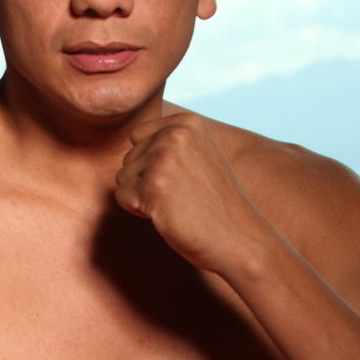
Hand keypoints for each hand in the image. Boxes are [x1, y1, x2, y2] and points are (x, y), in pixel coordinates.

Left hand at [114, 112, 260, 273]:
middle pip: (128, 158)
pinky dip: (139, 211)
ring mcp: (163, 159)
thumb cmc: (215, 202)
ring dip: (143, 196)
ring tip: (176, 203)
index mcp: (187, 122)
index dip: (151, 162)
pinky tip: (168, 214)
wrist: (238, 236)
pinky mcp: (153, 186)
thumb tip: (133, 135)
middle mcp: (175, 134)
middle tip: (181, 195)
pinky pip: (122, 196)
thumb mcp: (200, 154)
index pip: (138, 136)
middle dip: (146, 181)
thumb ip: (171, 139)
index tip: (181, 176)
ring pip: (123, 178)